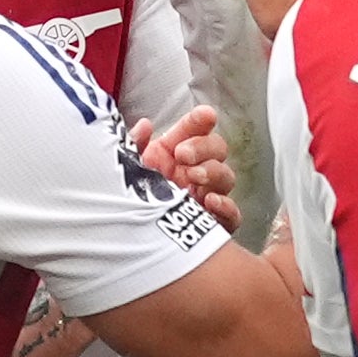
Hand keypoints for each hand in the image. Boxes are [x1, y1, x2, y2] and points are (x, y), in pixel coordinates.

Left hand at [130, 106, 240, 228]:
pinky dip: (226, 207)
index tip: (205, 116)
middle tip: (182, 154)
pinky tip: (210, 202)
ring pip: (226, 177)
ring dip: (212, 172)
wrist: (125, 240)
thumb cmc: (128, 202)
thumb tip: (145, 125)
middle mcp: (194, 173)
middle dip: (203, 147)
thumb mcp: (125, 170)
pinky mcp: (214, 225)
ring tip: (193, 177)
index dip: (201, 121)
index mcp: (174, 155)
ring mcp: (206, 197)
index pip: (196, 130)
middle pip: (217, 149)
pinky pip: (232, 215)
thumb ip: (133, 145)